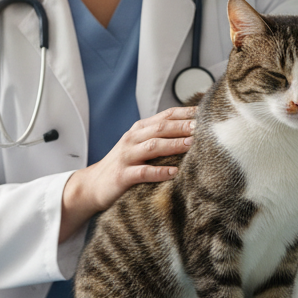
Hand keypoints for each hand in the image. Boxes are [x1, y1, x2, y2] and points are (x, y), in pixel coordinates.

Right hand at [59, 106, 195, 241]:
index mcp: (139, 130)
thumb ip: (158, 138)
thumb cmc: (123, 165)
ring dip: (173, 144)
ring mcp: (126, 156)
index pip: (165, 116)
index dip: (185, 112)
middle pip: (160, 128)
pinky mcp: (123, 176)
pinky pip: (143, 172)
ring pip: (152, 146)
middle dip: (182, 126)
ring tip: (191, 144)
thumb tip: (192, 132)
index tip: (205, 112)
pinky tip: (174, 173)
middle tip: (203, 126)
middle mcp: (132, 139)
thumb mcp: (138, 146)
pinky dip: (159, 172)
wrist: (92, 185)